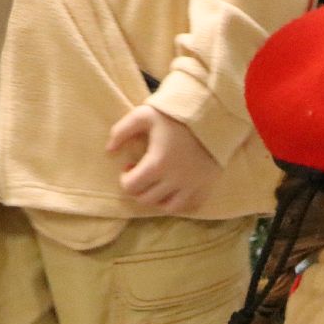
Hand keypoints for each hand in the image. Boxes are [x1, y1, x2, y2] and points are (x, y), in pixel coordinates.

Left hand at [107, 105, 221, 211]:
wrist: (213, 116)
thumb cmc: (176, 115)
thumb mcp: (143, 115)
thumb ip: (121, 132)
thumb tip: (110, 150)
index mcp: (157, 164)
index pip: (131, 187)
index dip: (125, 178)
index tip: (130, 166)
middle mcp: (174, 180)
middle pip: (147, 199)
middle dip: (139, 188)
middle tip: (142, 173)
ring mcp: (192, 186)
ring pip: (168, 207)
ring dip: (158, 199)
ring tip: (158, 185)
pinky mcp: (206, 186)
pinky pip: (191, 206)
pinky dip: (180, 202)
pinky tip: (177, 190)